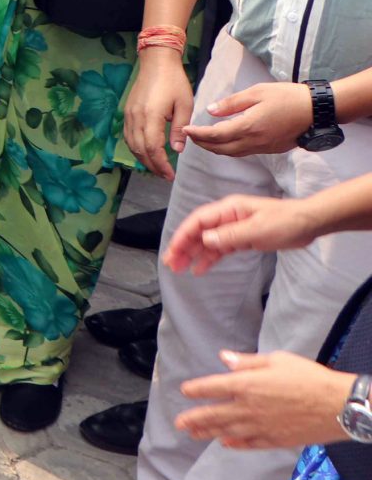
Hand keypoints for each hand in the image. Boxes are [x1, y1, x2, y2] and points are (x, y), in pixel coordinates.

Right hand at [123, 49, 194, 181]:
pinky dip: (136, 148)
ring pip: (131, 144)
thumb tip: (177, 150)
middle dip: (152, 165)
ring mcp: (129, 115)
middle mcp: (136, 117)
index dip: (160, 164)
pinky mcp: (127, 112)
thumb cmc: (174, 81)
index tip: (170, 174)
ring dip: (143, 158)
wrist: (156, 62)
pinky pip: (128, 136)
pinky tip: (146, 152)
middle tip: (165, 175)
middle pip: (140, 149)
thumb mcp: (184, 105)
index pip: (152, 147)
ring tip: (157, 167)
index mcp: (151, 115)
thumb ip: (180, 129)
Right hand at [165, 194, 321, 275]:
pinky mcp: (242, 239)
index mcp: (228, 209)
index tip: (173, 251)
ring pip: (207, 242)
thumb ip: (230, 235)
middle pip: (199, 231)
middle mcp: (227, 217)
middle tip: (170, 264)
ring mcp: (234, 228)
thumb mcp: (257, 230)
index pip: (198, 221)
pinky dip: (209, 258)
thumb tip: (204, 240)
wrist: (309, 223)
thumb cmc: (285, 222)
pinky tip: (200, 269)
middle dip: (183, 247)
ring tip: (179, 269)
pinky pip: (220, 249)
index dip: (183, 235)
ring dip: (193, 254)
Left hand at [176, 350, 354, 449]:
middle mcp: (248, 408)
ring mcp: (261, 427)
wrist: (338, 405)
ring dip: (209, 432)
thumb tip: (224, 358)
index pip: (212, 387)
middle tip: (179, 423)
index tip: (185, 391)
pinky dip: (235, 444)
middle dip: (194, 418)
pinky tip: (225, 444)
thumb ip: (247, 362)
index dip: (196, 389)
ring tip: (194, 434)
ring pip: (228, 431)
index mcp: (246, 385)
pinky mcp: (275, 440)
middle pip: (214, 414)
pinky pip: (249, 444)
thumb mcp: (277, 360)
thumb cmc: (309, 377)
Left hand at [183, 80, 314, 157]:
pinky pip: (245, 152)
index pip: (215, 135)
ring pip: (233, 153)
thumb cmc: (287, 97)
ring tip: (203, 140)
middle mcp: (255, 142)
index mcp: (249, 127)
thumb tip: (210, 110)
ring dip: (216, 148)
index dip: (198, 134)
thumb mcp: (257, 92)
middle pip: (221, 149)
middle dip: (203, 144)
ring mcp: (264, 148)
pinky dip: (230, 149)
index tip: (185, 130)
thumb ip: (232, 103)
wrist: (317, 110)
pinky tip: (226, 141)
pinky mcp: (272, 149)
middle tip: (190, 136)